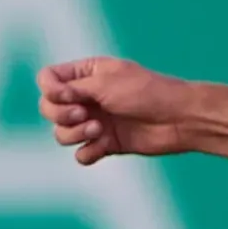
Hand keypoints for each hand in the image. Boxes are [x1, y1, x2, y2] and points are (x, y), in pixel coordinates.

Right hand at [37, 56, 195, 164]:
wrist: (179, 118)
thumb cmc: (147, 92)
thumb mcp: (106, 82)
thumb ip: (73, 88)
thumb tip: (50, 95)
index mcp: (87, 74)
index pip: (48, 79)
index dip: (50, 90)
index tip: (67, 96)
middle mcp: (88, 97)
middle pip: (48, 108)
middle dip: (60, 114)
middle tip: (84, 114)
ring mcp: (95, 121)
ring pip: (61, 133)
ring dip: (73, 134)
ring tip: (99, 130)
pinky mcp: (106, 143)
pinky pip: (81, 154)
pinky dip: (88, 152)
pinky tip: (104, 146)